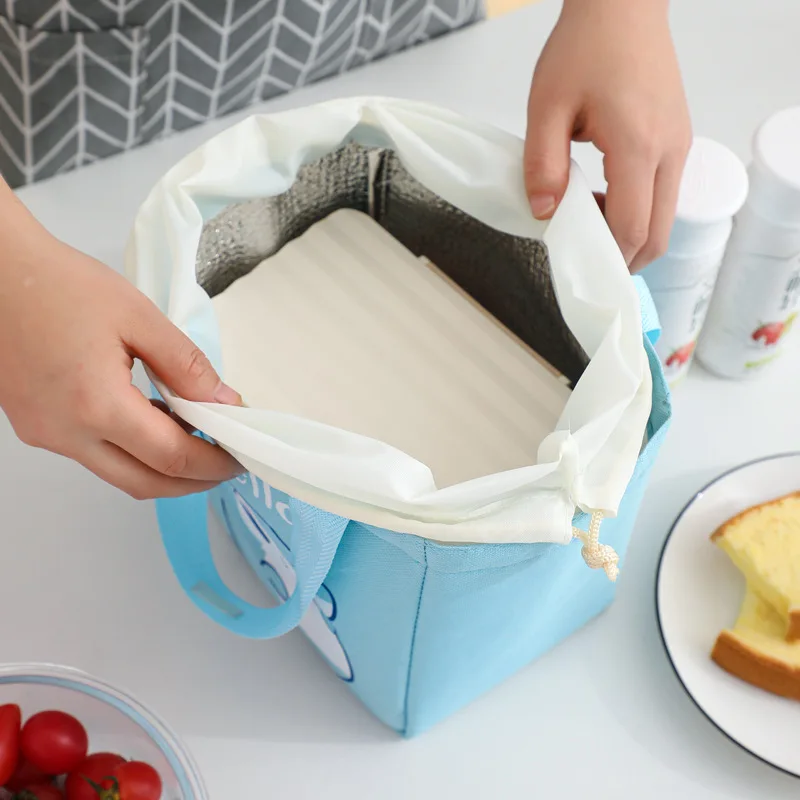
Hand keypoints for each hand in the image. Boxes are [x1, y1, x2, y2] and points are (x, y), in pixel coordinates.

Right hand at [0, 186, 243, 498]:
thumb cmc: (59, 284)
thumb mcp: (140, 317)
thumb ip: (187, 366)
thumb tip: (225, 403)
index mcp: (96, 405)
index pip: (171, 458)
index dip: (213, 464)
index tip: (240, 456)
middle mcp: (65, 433)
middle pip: (144, 483)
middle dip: (192, 482)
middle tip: (225, 464)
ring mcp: (45, 434)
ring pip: (117, 474)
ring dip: (161, 469)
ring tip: (198, 442)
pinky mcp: (35, 426)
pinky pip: (93, 455)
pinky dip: (131, 451)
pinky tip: (155, 426)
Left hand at [524, 0, 691, 271]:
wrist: (623, 6)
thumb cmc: (585, 47)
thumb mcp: (547, 106)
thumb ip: (542, 164)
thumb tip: (544, 212)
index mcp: (638, 146)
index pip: (631, 228)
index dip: (605, 257)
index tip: (574, 262)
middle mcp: (669, 152)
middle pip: (658, 235)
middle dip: (622, 259)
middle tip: (583, 258)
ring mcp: (679, 146)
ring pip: (665, 218)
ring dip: (629, 234)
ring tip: (585, 219)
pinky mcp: (677, 140)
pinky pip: (663, 194)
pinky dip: (637, 211)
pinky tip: (602, 196)